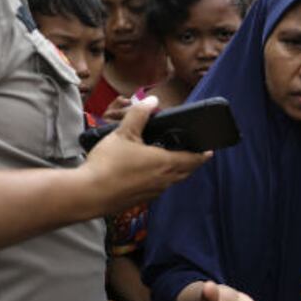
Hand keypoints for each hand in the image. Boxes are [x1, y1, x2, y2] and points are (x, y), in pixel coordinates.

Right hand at [83, 96, 211, 214]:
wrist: (90, 194)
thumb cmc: (108, 164)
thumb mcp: (124, 133)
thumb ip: (139, 115)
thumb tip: (151, 100)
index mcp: (165, 163)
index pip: (193, 159)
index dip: (202, 154)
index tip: (210, 150)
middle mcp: (164, 180)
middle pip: (185, 171)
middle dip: (191, 162)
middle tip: (193, 154)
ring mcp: (153, 192)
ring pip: (172, 181)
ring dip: (177, 171)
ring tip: (172, 160)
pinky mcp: (141, 199)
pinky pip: (158, 188)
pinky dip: (161, 179)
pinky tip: (148, 173)